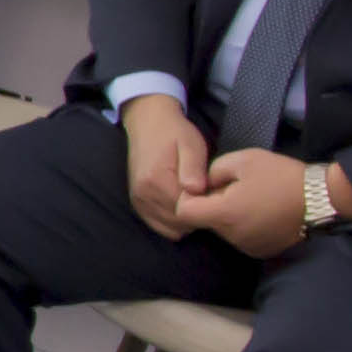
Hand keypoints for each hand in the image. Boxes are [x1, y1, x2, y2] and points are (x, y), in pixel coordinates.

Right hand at [118, 95, 209, 235]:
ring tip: (195, 200)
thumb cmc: (174, 132)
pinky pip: (158, 226)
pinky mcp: (137, 203)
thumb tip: (196, 190)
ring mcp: (138, 201)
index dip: (204, 209)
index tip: (213, 196)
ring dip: (185, 220)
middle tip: (207, 198)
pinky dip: (172, 221)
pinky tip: (182, 204)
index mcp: (156, 180)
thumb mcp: (191, 144)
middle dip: (196, 217)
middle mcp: (143, 195)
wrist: (147, 122)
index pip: (186, 212)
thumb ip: (194, 167)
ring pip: (169, 228)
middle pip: (178, 223)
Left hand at [191, 148, 316, 260]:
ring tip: (252, 197)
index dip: (188, 197)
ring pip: (223, 230)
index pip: (183, 212)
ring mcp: (246, 246)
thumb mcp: (244, 160)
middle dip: (211, 204)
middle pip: (204, 221)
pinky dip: (244, 225)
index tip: (206, 185)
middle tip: (234, 186)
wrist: (320, 199)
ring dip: (228, 215)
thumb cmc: (281, 176)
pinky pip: (240, 237)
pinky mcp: (260, 251)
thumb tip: (204, 183)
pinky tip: (262, 211)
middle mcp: (231, 236)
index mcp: (224, 214)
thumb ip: (214, 170)